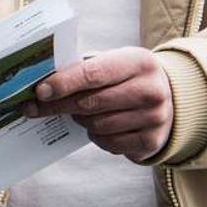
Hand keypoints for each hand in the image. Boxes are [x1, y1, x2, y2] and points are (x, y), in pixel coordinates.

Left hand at [23, 46, 173, 159]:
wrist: (170, 98)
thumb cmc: (127, 78)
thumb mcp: (113, 63)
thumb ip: (83, 70)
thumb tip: (42, 87)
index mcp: (138, 62)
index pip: (92, 74)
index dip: (62, 84)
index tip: (39, 92)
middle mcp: (150, 90)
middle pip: (90, 103)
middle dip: (58, 106)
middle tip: (35, 108)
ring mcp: (154, 118)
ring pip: (97, 125)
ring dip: (80, 120)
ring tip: (80, 113)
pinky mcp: (151, 141)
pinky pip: (108, 143)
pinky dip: (96, 137)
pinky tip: (99, 126)